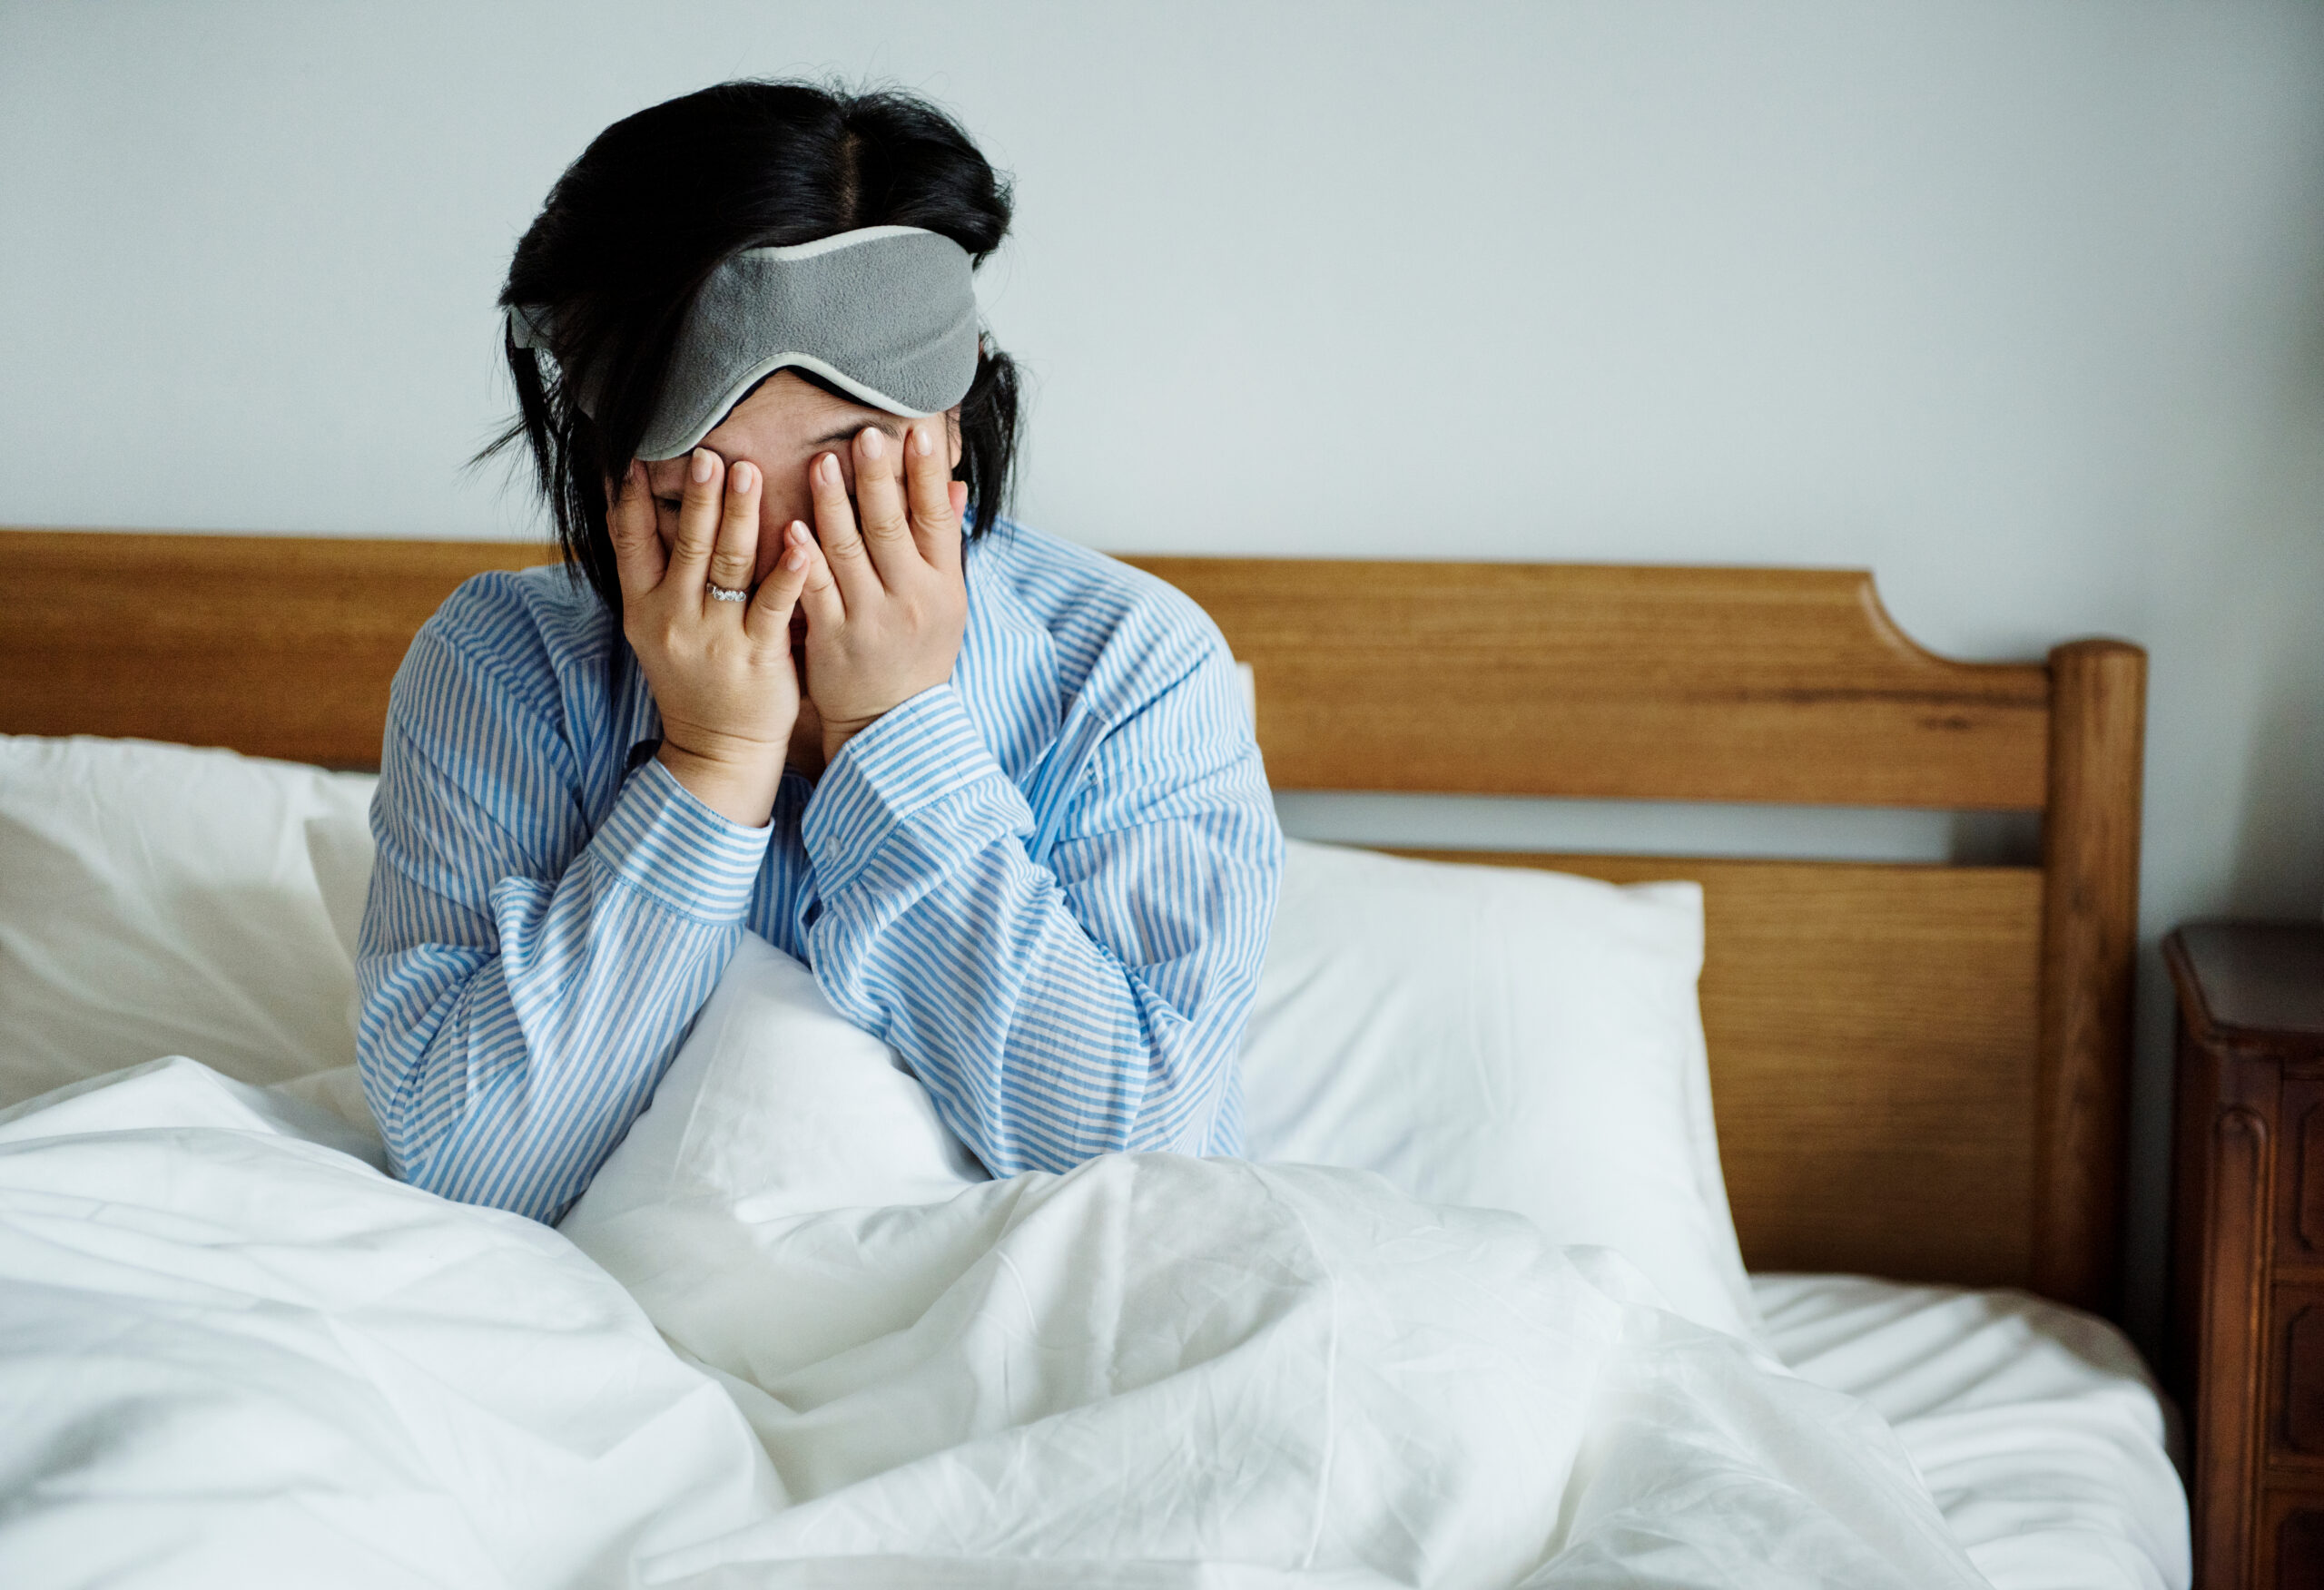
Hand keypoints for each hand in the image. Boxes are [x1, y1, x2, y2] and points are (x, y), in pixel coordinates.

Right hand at [607, 449, 813, 827]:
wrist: (717, 751)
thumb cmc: (693, 681)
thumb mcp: (654, 630)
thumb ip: (652, 575)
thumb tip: (629, 510)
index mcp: (643, 608)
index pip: (630, 540)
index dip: (632, 496)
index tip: (637, 452)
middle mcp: (673, 618)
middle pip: (687, 543)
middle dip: (699, 494)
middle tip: (710, 450)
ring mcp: (716, 637)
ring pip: (728, 564)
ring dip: (738, 514)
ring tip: (748, 470)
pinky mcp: (758, 654)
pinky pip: (775, 603)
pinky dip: (787, 568)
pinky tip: (800, 537)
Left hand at [796, 419, 969, 762]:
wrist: (892, 726)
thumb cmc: (919, 657)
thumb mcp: (947, 603)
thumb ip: (944, 543)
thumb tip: (955, 483)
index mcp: (942, 585)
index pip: (937, 518)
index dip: (926, 473)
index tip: (915, 430)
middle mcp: (910, 598)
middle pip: (893, 526)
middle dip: (879, 477)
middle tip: (865, 433)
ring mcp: (870, 618)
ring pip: (850, 550)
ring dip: (834, 503)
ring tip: (821, 462)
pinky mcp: (833, 638)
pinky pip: (817, 590)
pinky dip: (804, 557)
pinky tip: (790, 525)